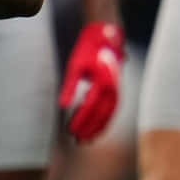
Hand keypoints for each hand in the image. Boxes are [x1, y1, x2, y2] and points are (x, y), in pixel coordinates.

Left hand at [60, 23, 125, 141]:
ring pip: (109, 115)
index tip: (70, 131)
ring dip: (98, 129)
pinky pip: (112, 111)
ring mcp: (117, 90)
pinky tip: (95, 130)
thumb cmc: (88, 50)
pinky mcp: (116, 91)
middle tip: (78, 141)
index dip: (80, 120)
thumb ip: (69, 87)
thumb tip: (62, 106)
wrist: (106, 38)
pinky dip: (104, 122)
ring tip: (87, 141)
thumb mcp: (74, 66)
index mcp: (102, 82)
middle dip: (90, 129)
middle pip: (102, 115)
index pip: (90, 107)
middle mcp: (113, 89)